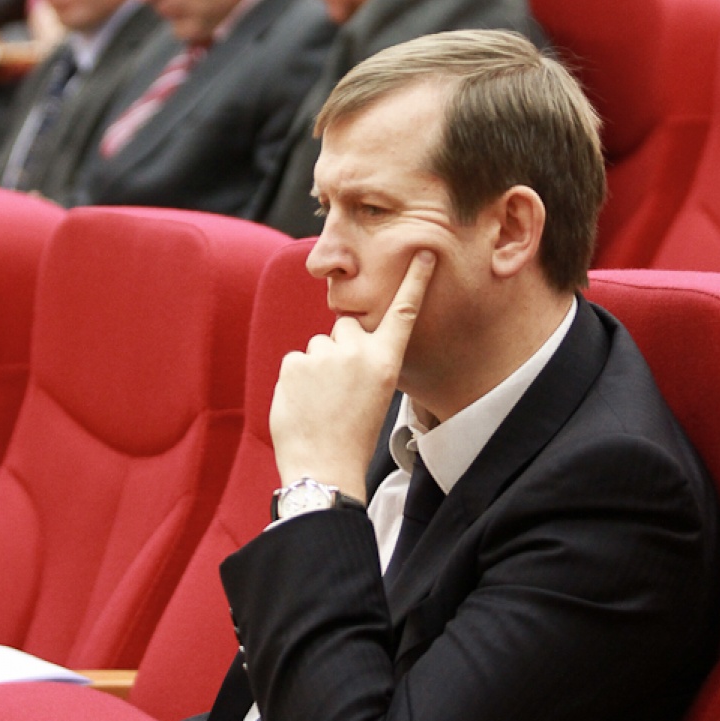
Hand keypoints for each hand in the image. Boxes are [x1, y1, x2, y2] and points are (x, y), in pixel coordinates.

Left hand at [269, 250, 435, 499]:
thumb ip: (364, 362)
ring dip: (317, 367)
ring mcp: (324, 356)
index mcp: (386, 362)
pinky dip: (297, 379)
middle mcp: (358, 352)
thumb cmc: (352, 436)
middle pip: (347, 327)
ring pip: (319, 347)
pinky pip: (296, 360)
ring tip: (322, 403)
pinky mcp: (295, 363)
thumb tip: (341, 340)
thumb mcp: (375, 395)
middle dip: (341, 348)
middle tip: (340, 388)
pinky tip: (304, 404)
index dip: (415, 280)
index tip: (424, 252)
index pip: (403, 312)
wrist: (325, 467)